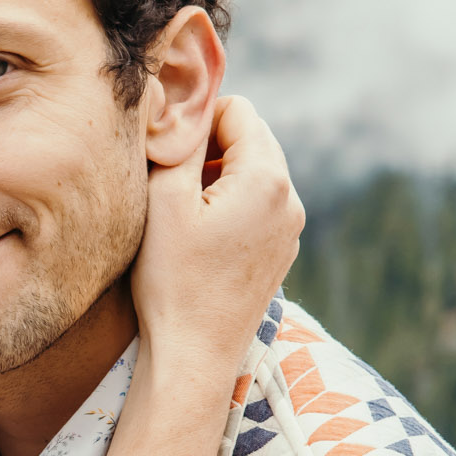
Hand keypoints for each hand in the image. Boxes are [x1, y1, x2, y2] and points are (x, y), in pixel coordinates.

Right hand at [130, 95, 303, 375]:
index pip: (237, 109)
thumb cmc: (173, 282)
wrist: (194, 356)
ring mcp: (291, 228)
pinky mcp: (282, 252)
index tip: (168, 153)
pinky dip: (231, 206)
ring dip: (219, 177)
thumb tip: (182, 99)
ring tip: (183, 213)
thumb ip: (179, 141)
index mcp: (266, 178)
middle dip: (210, 147)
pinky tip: (201, 238)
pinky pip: (260, 205)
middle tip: (171, 181)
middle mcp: (291, 198)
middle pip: (252, 138)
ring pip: (255, 172)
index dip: (196, 121)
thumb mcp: (163, 201)